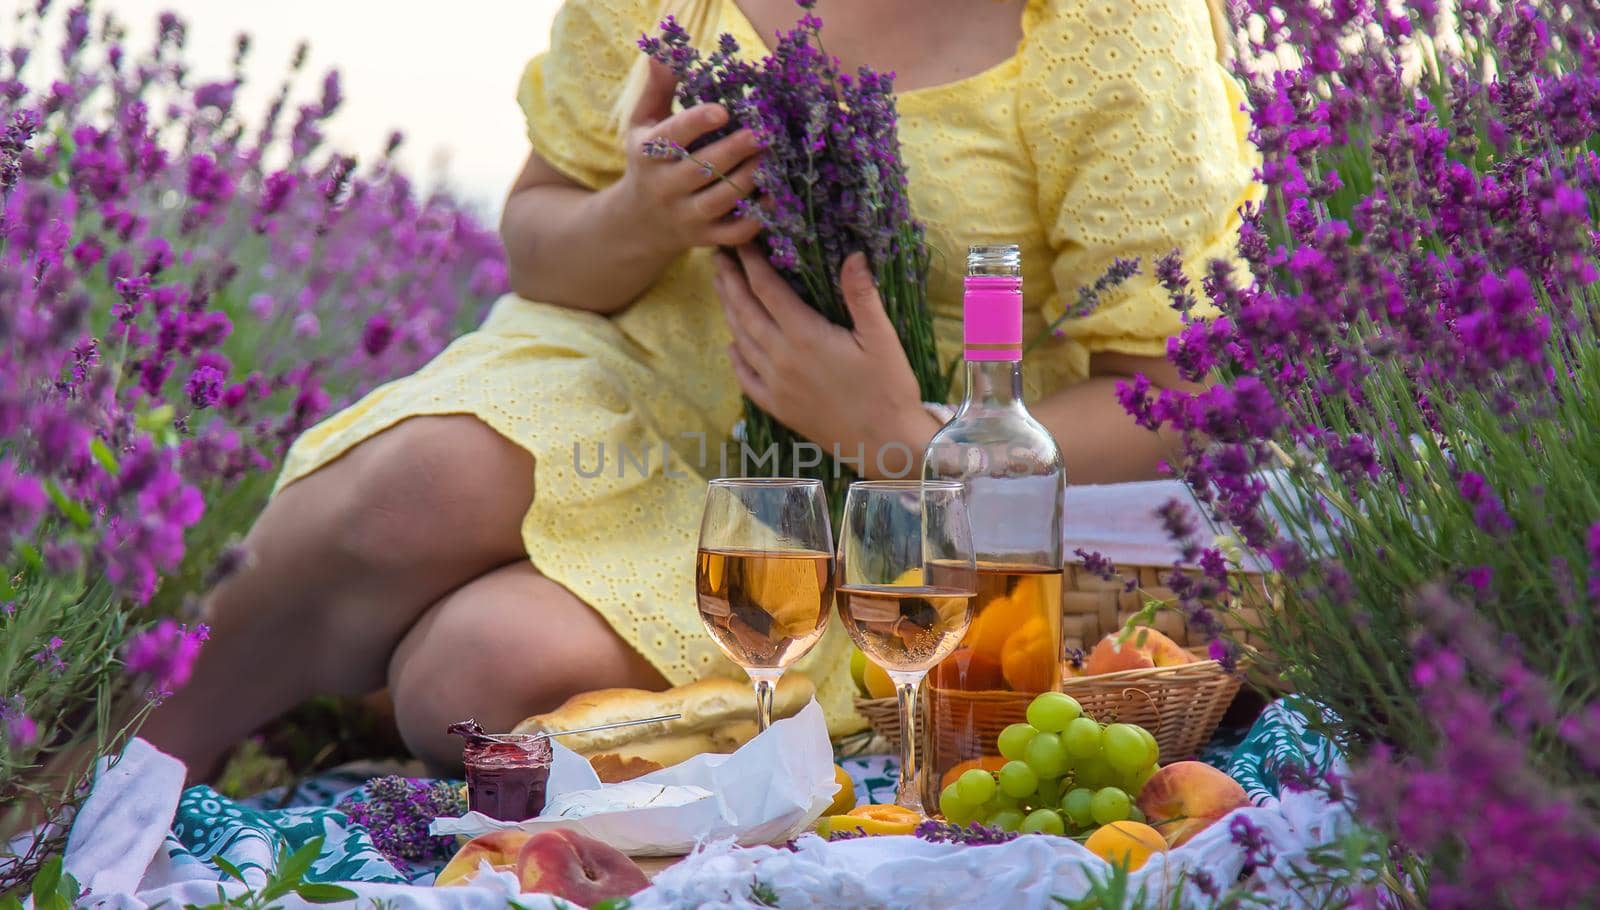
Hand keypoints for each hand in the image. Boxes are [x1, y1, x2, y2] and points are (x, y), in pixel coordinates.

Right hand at [614, 60, 763, 255]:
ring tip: (775, 156)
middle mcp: (665, 187)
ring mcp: (686, 216)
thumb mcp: (644, 124)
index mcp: (649, 154)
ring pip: (723, 198)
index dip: (696, 123)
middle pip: (703, 169)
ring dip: (752, 177)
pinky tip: (778, 194)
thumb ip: (659, 88)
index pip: (672, 138)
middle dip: (736, 149)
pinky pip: (735, 232)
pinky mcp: (706, 238)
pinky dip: (758, 217)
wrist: (640, 222)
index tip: (722, 110)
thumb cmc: (650, 160)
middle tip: (765, 131)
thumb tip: (665, 51)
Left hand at [715, 246, 941, 477]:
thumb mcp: (882, 338)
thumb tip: (852, 255)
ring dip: (729, 311)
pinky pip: (746, 378)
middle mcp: (781, 359)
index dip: (752, 262)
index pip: (767, 289)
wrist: (885, 444)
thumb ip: (862, 296)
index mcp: (805, 336)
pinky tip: (732, 344)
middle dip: (730, 280)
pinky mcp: (779, 407)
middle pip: (745, 311)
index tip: (742, 242)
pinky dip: (736, 357)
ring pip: (741, 340)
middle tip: (719, 256)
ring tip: (722, 288)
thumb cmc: (889, 388)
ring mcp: (776, 385)